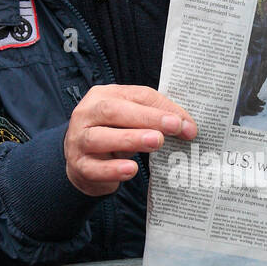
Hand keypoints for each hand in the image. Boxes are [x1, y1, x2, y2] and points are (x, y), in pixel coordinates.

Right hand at [64, 84, 196, 196]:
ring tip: (156, 142)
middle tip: (173, 127)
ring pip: (100, 137)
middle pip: (112, 111)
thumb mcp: (133, 122)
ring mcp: (78, 140)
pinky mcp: (78, 165)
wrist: (83, 163)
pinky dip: (113, 169)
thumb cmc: (114, 136)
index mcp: (103, 96)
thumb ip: (157, 120)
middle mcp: (86, 114)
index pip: (135, 95)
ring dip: (130, 139)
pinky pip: (94, 168)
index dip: (161, 107)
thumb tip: (188, 129)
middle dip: (146, 118)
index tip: (184, 123)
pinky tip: (131, 170)